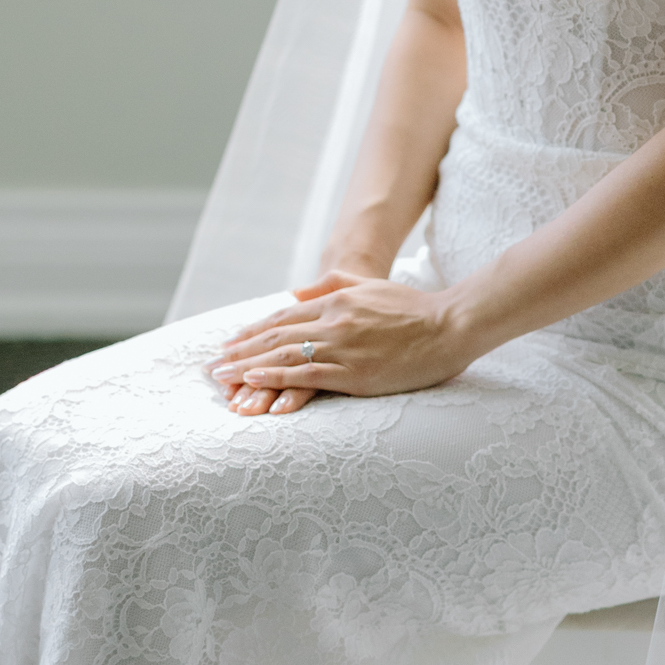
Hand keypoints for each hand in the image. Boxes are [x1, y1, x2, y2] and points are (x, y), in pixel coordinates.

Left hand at [210, 271, 472, 412]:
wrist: (451, 326)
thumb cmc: (417, 309)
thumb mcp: (371, 287)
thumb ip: (332, 285)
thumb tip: (297, 293)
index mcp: (337, 300)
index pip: (284, 316)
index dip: (253, 331)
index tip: (230, 343)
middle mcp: (334, 321)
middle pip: (275, 335)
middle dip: (240, 350)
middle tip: (213, 364)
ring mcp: (343, 346)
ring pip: (283, 354)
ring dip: (247, 365)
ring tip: (221, 376)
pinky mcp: (355, 372)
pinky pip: (306, 374)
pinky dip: (275, 375)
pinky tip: (254, 378)